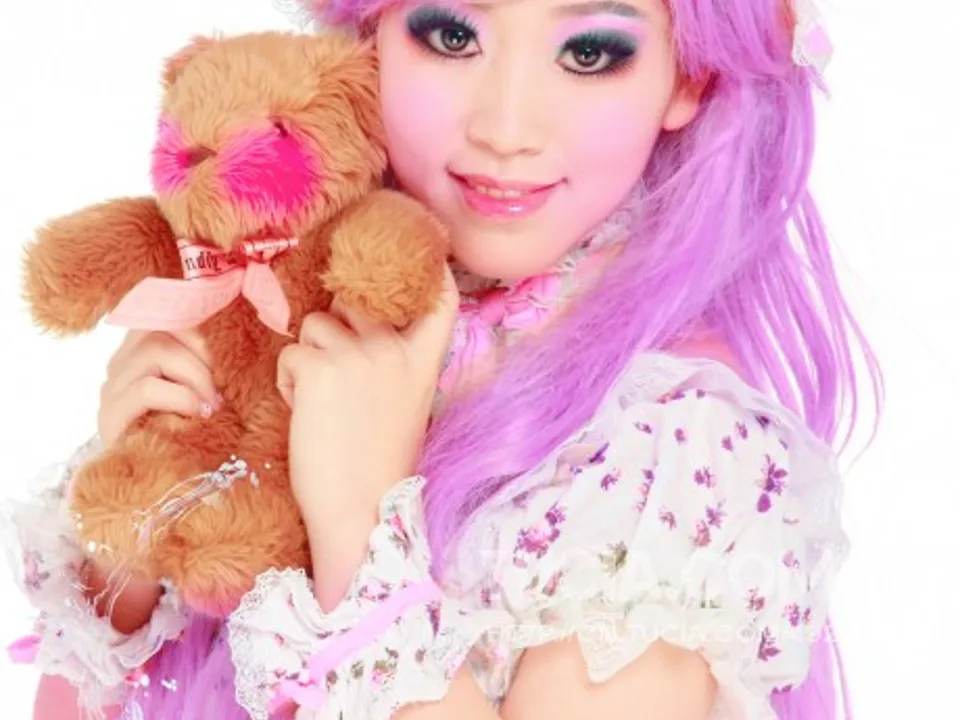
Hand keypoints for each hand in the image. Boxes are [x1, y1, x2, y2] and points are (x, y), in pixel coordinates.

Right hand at [90, 329, 218, 619]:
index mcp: (154, 343)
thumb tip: (274, 328)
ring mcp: (114, 386)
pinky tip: (201, 413)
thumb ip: (232, 359)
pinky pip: (143, 387)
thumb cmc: (211, 434)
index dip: (209, 319)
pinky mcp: (109, 416)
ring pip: (155, 349)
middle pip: (166, 323)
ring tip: (217, 401)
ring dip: (197, 373)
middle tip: (230, 378)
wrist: (175, 495)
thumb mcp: (226, 389)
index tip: (239, 347)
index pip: (174, 307)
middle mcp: (127, 359)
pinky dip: (179, 396)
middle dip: (206, 348)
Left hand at [277, 264, 458, 530]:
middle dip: (337, 333)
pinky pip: (290, 354)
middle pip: (353, 306)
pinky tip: (304, 413)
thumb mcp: (404, 402)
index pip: (441, 296)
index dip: (428, 268)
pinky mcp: (320, 367)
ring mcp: (360, 353)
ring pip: (315, 327)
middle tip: (340, 386)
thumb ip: (389, 360)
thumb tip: (349, 323)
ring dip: (308, 360)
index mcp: (423, 359)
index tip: (419, 251)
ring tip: (321, 405)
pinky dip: (288, 382)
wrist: (363, 510)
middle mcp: (395, 347)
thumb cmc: (378, 463)